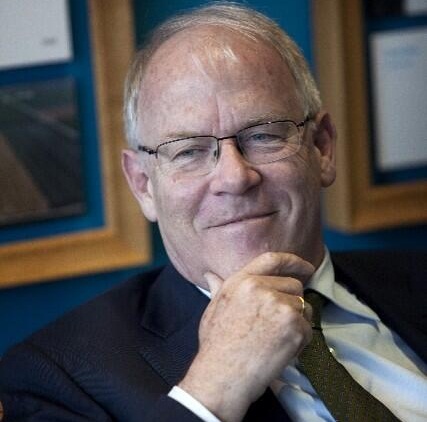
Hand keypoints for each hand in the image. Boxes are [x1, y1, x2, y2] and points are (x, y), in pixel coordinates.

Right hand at [178, 252, 313, 421]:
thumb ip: (218, 288)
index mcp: (241, 281)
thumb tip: (211, 275)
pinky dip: (300, 340)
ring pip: (303, 307)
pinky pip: (308, 328)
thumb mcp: (213, 309)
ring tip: (275, 338)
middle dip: (291, 301)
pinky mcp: (294, 327)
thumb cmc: (216, 344)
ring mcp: (280, 307)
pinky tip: (280, 349)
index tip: (306, 267)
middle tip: (276, 323)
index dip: (293, 261)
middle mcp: (261, 288)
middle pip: (294, 285)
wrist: (223, 375)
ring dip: (296, 321)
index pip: (273, 259)